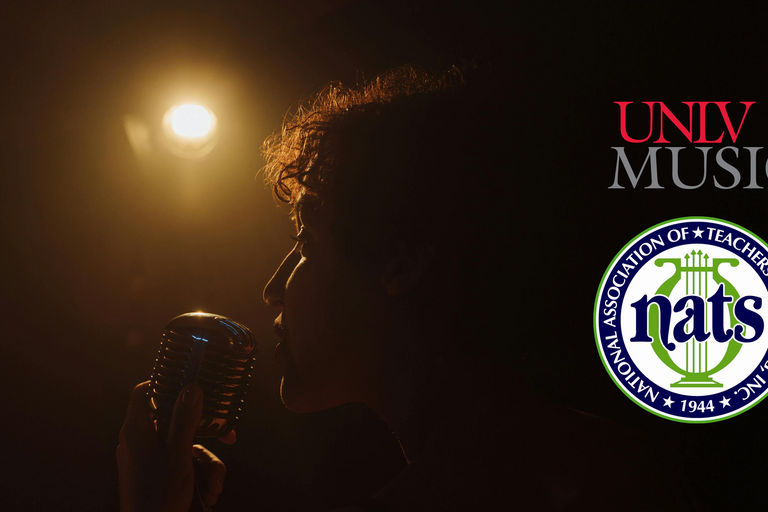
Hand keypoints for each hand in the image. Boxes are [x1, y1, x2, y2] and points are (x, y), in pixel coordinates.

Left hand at [117, 381, 232, 511]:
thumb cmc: (157, 496)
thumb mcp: (177, 456)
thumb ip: (185, 420)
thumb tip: (192, 387)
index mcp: (137, 431)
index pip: (145, 393)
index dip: (166, 383)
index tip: (192, 383)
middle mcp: (142, 441)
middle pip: (177, 420)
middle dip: (206, 434)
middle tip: (228, 436)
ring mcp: (151, 459)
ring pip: (187, 445)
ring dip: (208, 465)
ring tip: (215, 486)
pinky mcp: (161, 475)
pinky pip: (185, 464)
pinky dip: (200, 476)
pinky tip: (209, 493)